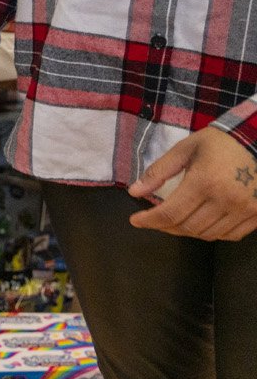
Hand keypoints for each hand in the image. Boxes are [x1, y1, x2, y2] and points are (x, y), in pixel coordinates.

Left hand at [129, 127, 256, 240]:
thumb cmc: (219, 143)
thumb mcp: (185, 149)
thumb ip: (158, 171)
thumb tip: (134, 192)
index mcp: (204, 181)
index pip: (170, 213)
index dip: (149, 221)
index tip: (135, 221)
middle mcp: (225, 200)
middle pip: (187, 227)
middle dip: (165, 226)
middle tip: (154, 219)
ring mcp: (244, 209)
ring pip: (208, 235)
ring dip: (187, 231)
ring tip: (175, 220)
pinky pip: (230, 235)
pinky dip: (212, 233)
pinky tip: (202, 222)